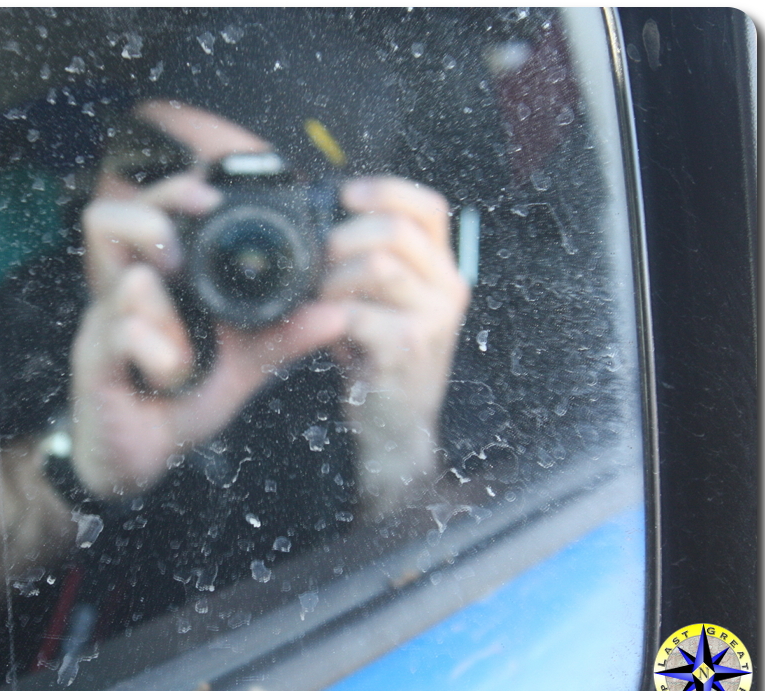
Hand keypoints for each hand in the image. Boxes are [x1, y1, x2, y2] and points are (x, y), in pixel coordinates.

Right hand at [70, 173, 345, 497]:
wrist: (136, 458)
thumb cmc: (179, 400)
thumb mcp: (240, 365)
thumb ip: (281, 337)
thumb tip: (336, 313)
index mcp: (156, 281)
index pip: (148, 210)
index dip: (175, 191)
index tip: (210, 199)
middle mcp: (121, 293)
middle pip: (106, 220)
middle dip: (152, 224)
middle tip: (180, 260)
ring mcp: (101, 324)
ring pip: (130, 284)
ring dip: (166, 316)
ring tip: (183, 352)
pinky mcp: (92, 361)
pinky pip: (126, 334)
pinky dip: (161, 357)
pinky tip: (170, 380)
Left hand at [323, 176, 470, 511]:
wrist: (394, 425)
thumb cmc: (378, 356)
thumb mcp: (381, 300)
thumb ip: (367, 260)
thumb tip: (319, 216)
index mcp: (442, 269)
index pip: (428, 207)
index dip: (385, 190)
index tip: (343, 194)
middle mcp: (448, 289)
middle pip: (397, 230)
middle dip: (344, 237)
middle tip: (317, 261)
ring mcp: (433, 320)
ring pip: (378, 266)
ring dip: (333, 277)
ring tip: (318, 299)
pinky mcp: (407, 349)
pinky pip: (359, 313)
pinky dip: (326, 314)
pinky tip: (316, 325)